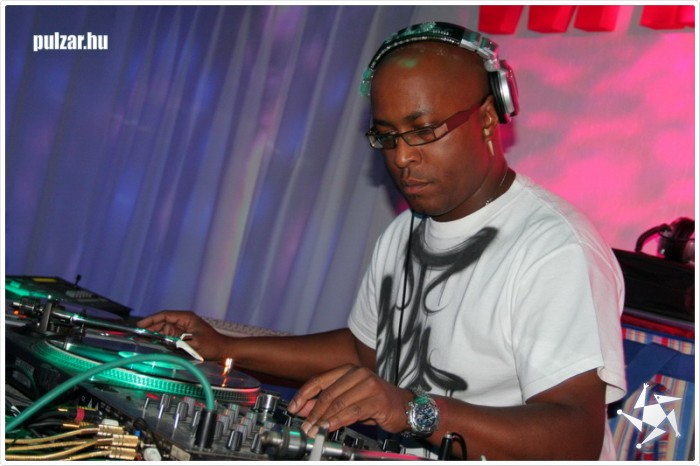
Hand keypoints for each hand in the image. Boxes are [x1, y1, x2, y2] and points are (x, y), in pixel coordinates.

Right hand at [136, 310, 229, 360]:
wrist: (223, 350)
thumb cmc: (212, 345)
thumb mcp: (195, 345)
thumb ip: (179, 343)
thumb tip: (164, 343)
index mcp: (186, 317)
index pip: (165, 315)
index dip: (151, 319)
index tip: (140, 325)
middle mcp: (182, 320)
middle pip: (161, 321)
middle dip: (149, 327)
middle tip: (136, 334)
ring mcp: (181, 328)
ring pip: (162, 328)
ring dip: (153, 333)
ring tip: (140, 339)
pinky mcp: (181, 336)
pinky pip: (167, 335)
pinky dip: (159, 338)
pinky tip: (151, 343)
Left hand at [287, 364, 411, 436]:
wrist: (405, 407)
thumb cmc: (376, 402)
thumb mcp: (348, 399)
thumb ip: (326, 402)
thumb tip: (303, 408)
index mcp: (349, 369)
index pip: (320, 380)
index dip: (304, 394)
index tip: (293, 407)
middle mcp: (358, 373)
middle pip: (328, 393)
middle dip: (312, 412)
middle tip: (304, 426)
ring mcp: (369, 385)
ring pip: (338, 403)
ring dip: (322, 420)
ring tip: (313, 430)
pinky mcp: (376, 400)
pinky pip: (351, 412)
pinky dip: (336, 422)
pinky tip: (328, 428)